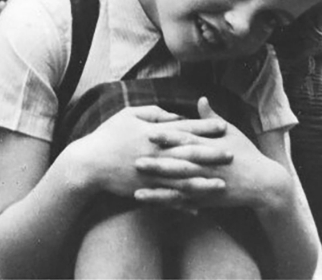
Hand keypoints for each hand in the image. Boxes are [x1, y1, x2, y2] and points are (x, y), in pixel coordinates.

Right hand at [74, 104, 229, 198]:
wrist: (89, 163)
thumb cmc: (109, 134)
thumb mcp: (129, 114)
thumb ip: (154, 112)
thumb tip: (175, 115)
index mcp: (153, 132)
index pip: (185, 128)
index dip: (205, 126)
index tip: (223, 125)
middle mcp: (156, 154)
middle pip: (189, 154)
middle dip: (212, 154)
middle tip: (232, 154)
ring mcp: (151, 174)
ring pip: (183, 180)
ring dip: (204, 183)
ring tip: (222, 185)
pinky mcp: (146, 190)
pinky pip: (168, 198)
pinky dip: (183, 204)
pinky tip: (198, 208)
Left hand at [134, 98, 288, 212]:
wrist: (264, 183)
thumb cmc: (246, 153)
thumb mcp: (231, 131)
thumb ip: (211, 117)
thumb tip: (201, 98)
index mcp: (210, 146)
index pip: (186, 139)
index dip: (167, 136)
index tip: (148, 132)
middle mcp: (206, 165)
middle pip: (178, 164)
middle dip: (157, 162)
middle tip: (135, 160)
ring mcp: (206, 184)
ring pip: (178, 186)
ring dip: (157, 187)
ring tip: (137, 186)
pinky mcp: (205, 199)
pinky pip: (182, 202)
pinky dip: (166, 202)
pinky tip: (150, 203)